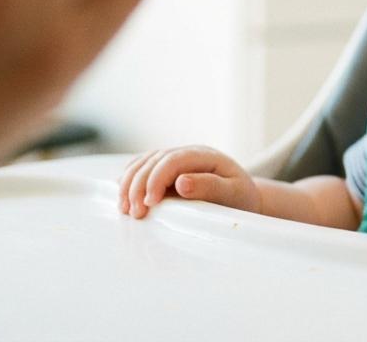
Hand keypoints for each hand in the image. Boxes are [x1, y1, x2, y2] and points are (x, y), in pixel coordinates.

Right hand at [119, 146, 261, 218]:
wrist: (244, 200)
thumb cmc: (240, 198)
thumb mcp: (233, 193)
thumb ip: (209, 187)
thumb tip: (181, 182)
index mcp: (204, 155)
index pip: (173, 161)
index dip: (156, 179)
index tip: (150, 203)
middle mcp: (187, 153)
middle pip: (154, 161)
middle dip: (139, 186)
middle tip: (135, 213)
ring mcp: (174, 159)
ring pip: (143, 163)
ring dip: (129, 184)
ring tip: (124, 209)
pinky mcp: (165, 170)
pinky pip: (141, 169)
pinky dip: (129, 181)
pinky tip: (122, 196)